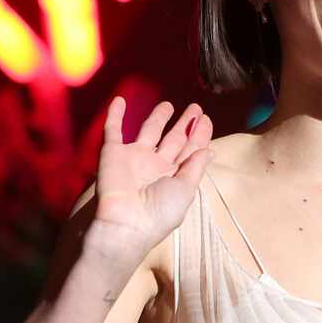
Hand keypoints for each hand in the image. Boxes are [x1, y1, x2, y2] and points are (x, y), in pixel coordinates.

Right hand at [88, 97, 214, 264]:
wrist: (124, 222)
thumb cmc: (159, 212)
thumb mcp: (185, 190)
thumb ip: (195, 167)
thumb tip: (209, 150)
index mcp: (174, 176)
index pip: (191, 151)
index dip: (200, 135)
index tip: (207, 119)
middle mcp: (156, 165)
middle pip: (174, 139)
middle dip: (185, 124)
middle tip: (196, 108)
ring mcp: (134, 158)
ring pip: (148, 131)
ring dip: (158, 117)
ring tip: (167, 104)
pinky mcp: (112, 153)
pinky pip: (113, 130)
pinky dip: (115, 115)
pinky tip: (120, 99)